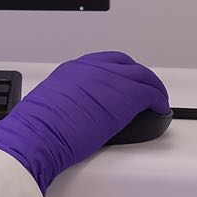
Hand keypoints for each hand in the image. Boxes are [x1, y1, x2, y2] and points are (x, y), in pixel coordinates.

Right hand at [0, 51, 169, 192]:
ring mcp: (110, 79)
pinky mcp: (126, 96)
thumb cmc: (36, 127)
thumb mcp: (50, 104)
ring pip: (143, 76)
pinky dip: (159, 102)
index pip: (104, 62)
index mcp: (72, 69)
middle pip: (126, 64)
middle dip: (139, 77)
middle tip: (145, 91)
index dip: (118, 73)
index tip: (122, 83)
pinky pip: (152, 94)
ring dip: (153, 89)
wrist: (38, 134)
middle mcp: (92, 68)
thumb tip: (73, 113)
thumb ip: (66, 101)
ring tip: (158, 102)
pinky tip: (160, 111)